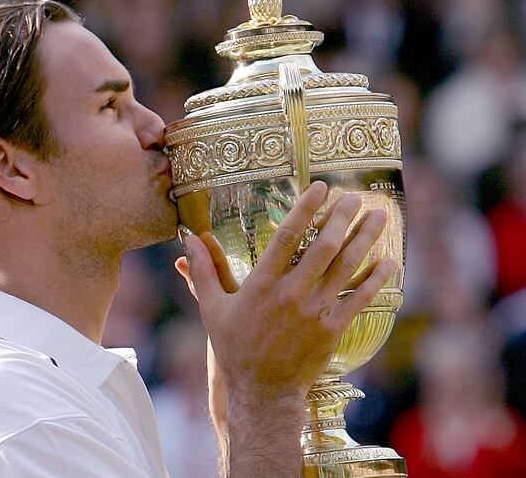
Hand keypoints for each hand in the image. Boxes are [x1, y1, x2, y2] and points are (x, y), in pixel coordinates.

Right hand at [180, 181, 393, 401]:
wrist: (262, 391)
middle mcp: (291, 294)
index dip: (305, 209)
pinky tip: (390, 261)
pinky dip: (376, 279)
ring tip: (380, 216)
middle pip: (323, 247)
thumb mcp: (212, 308)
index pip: (286, 237)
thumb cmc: (234, 347)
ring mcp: (314, 313)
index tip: (320, 187)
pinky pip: (359, 299)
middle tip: (355, 195)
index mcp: (261, 285)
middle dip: (341, 217)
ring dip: (365, 239)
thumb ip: (202, 271)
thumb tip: (187, 239)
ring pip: (346, 268)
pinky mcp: (332, 330)